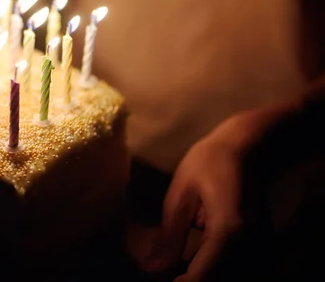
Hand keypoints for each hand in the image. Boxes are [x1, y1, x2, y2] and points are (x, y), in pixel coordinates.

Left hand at [142, 110, 270, 280]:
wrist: (251, 147)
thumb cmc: (210, 162)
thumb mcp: (181, 195)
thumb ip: (170, 237)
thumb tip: (151, 270)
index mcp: (228, 232)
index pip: (200, 278)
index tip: (156, 278)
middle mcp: (251, 247)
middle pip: (215, 280)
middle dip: (187, 279)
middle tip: (162, 269)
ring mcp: (262, 249)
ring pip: (227, 276)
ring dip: (200, 274)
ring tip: (174, 265)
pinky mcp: (264, 248)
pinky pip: (237, 268)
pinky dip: (213, 268)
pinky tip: (192, 261)